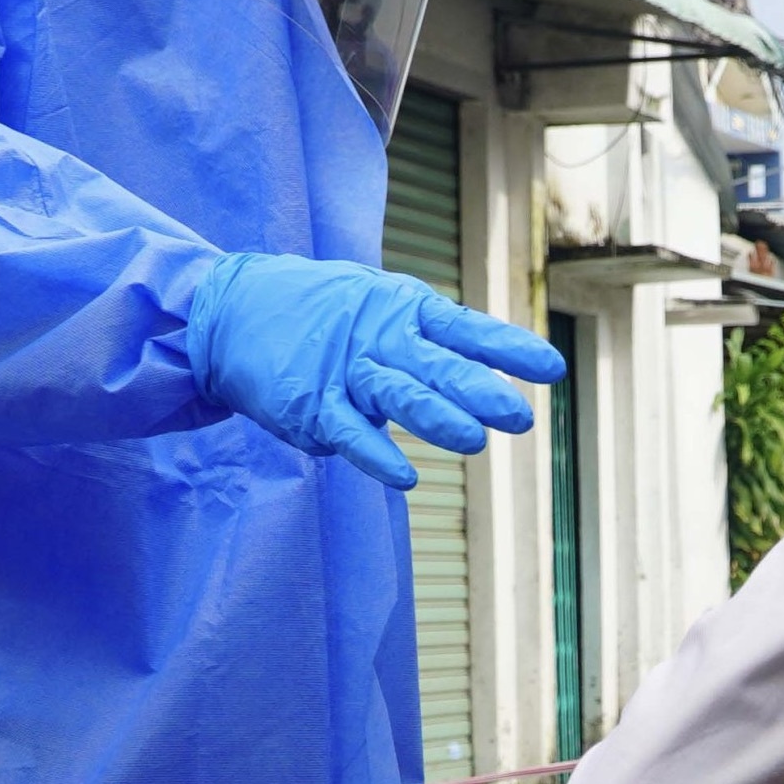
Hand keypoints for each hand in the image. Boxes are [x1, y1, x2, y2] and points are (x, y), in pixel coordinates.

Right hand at [187, 253, 567, 488]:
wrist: (232, 310)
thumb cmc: (324, 312)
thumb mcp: (382, 306)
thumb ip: (432, 336)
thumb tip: (493, 368)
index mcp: (404, 310)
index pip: (467, 330)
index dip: (509, 349)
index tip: (552, 369)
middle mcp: (379, 339)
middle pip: (437, 366)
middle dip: (480, 391)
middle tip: (519, 416)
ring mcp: (344, 372)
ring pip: (396, 395)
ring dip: (436, 418)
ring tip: (474, 441)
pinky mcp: (310, 405)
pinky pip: (348, 432)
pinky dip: (375, 455)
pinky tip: (405, 477)